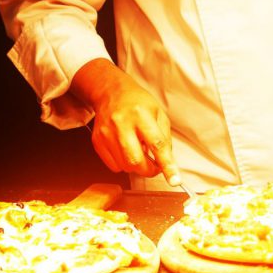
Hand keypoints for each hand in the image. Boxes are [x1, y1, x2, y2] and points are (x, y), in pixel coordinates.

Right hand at [70, 58, 179, 184]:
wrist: (111, 92)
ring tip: (140, 151)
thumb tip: (166, 163)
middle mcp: (121, 124)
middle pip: (136, 161)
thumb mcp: (159, 114)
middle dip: (149, 170)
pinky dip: (123, 164)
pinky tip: (126, 150)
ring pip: (124, 166)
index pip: (157, 144)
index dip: (167, 165)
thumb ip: (164, 138)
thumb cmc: (138, 103)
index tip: (175, 180)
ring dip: (137, 167)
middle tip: (155, 166)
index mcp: (141, 115)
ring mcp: (106, 133)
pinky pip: (113, 166)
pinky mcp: (97, 141)